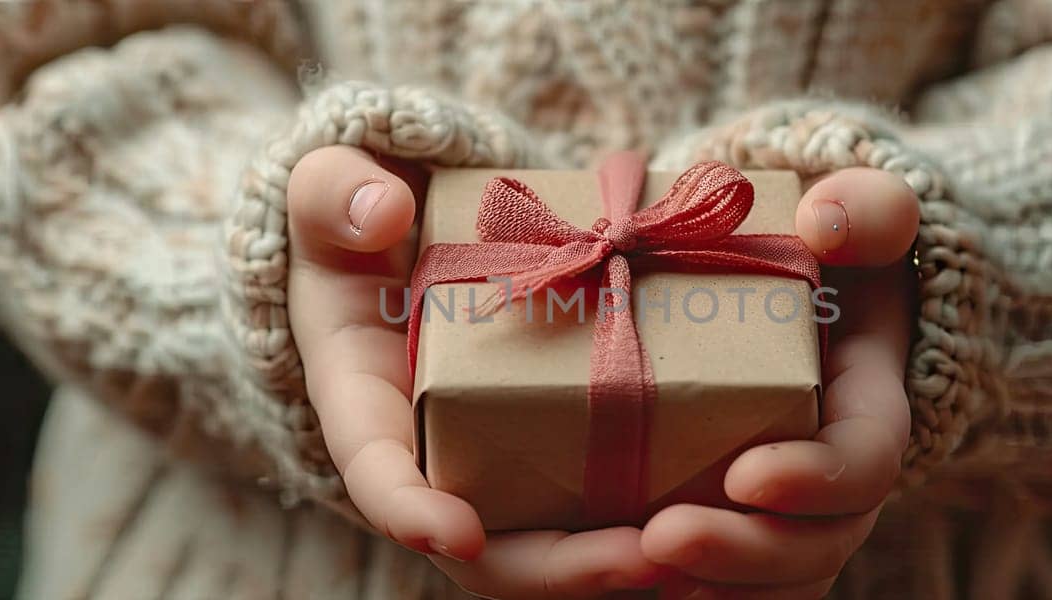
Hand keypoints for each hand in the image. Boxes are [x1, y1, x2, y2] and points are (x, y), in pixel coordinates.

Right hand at [286, 146, 665, 598]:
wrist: (407, 231)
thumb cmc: (358, 217)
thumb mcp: (330, 189)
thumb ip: (338, 195)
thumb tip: (379, 214)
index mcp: (364, 401)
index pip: (378, 473)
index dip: (412, 509)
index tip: (457, 532)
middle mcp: (431, 454)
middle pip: (486, 548)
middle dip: (561, 568)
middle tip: (645, 559)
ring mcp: (498, 459)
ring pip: (552, 545)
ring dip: (619, 565)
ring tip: (700, 556)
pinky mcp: (554, 444)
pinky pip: (597, 507)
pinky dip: (650, 526)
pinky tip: (721, 517)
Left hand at [643, 168, 918, 597]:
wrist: (801, 295)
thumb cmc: (828, 253)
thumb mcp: (859, 214)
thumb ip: (864, 207)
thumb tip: (829, 221)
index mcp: (872, 409)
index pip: (864, 464)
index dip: (816, 480)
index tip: (747, 474)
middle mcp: (839, 482)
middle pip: (815, 547)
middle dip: (745, 554)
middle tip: (664, 538)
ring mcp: (793, 516)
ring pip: (774, 582)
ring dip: (713, 588)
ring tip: (638, 575)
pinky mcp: (740, 526)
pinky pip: (731, 586)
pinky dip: (689, 593)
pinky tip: (626, 585)